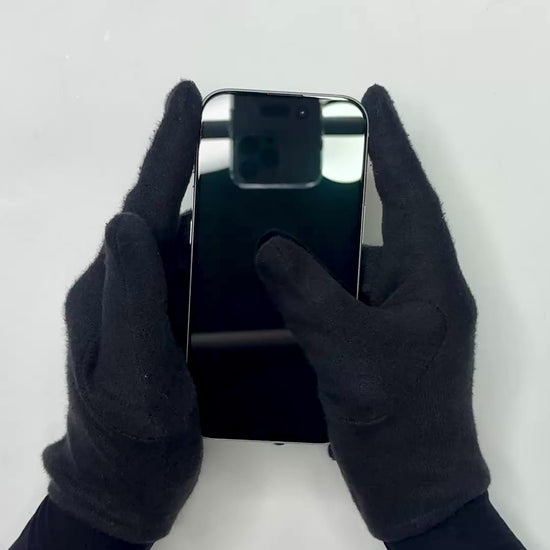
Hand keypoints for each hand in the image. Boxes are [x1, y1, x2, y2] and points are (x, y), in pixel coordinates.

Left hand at [43, 81, 202, 543]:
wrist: (126, 486)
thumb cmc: (130, 437)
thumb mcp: (133, 371)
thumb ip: (130, 300)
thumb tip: (127, 221)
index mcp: (111, 290)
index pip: (142, 207)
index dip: (165, 152)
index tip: (187, 100)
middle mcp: (125, 287)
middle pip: (158, 212)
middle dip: (185, 164)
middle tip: (226, 130)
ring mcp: (146, 305)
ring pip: (176, 239)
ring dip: (201, 200)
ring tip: (243, 173)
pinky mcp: (167, 323)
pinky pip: (190, 271)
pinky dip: (211, 244)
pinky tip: (240, 239)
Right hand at [256, 85, 489, 541]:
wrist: (411, 484)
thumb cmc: (396, 418)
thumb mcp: (351, 352)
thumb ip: (310, 296)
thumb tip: (269, 246)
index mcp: (431, 280)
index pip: (411, 195)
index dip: (392, 144)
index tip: (373, 100)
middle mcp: (421, 288)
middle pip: (390, 217)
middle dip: (362, 177)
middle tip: (321, 149)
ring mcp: (401, 313)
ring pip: (365, 255)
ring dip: (334, 231)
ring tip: (293, 205)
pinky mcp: (380, 336)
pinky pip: (349, 287)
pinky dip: (322, 273)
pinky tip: (289, 269)